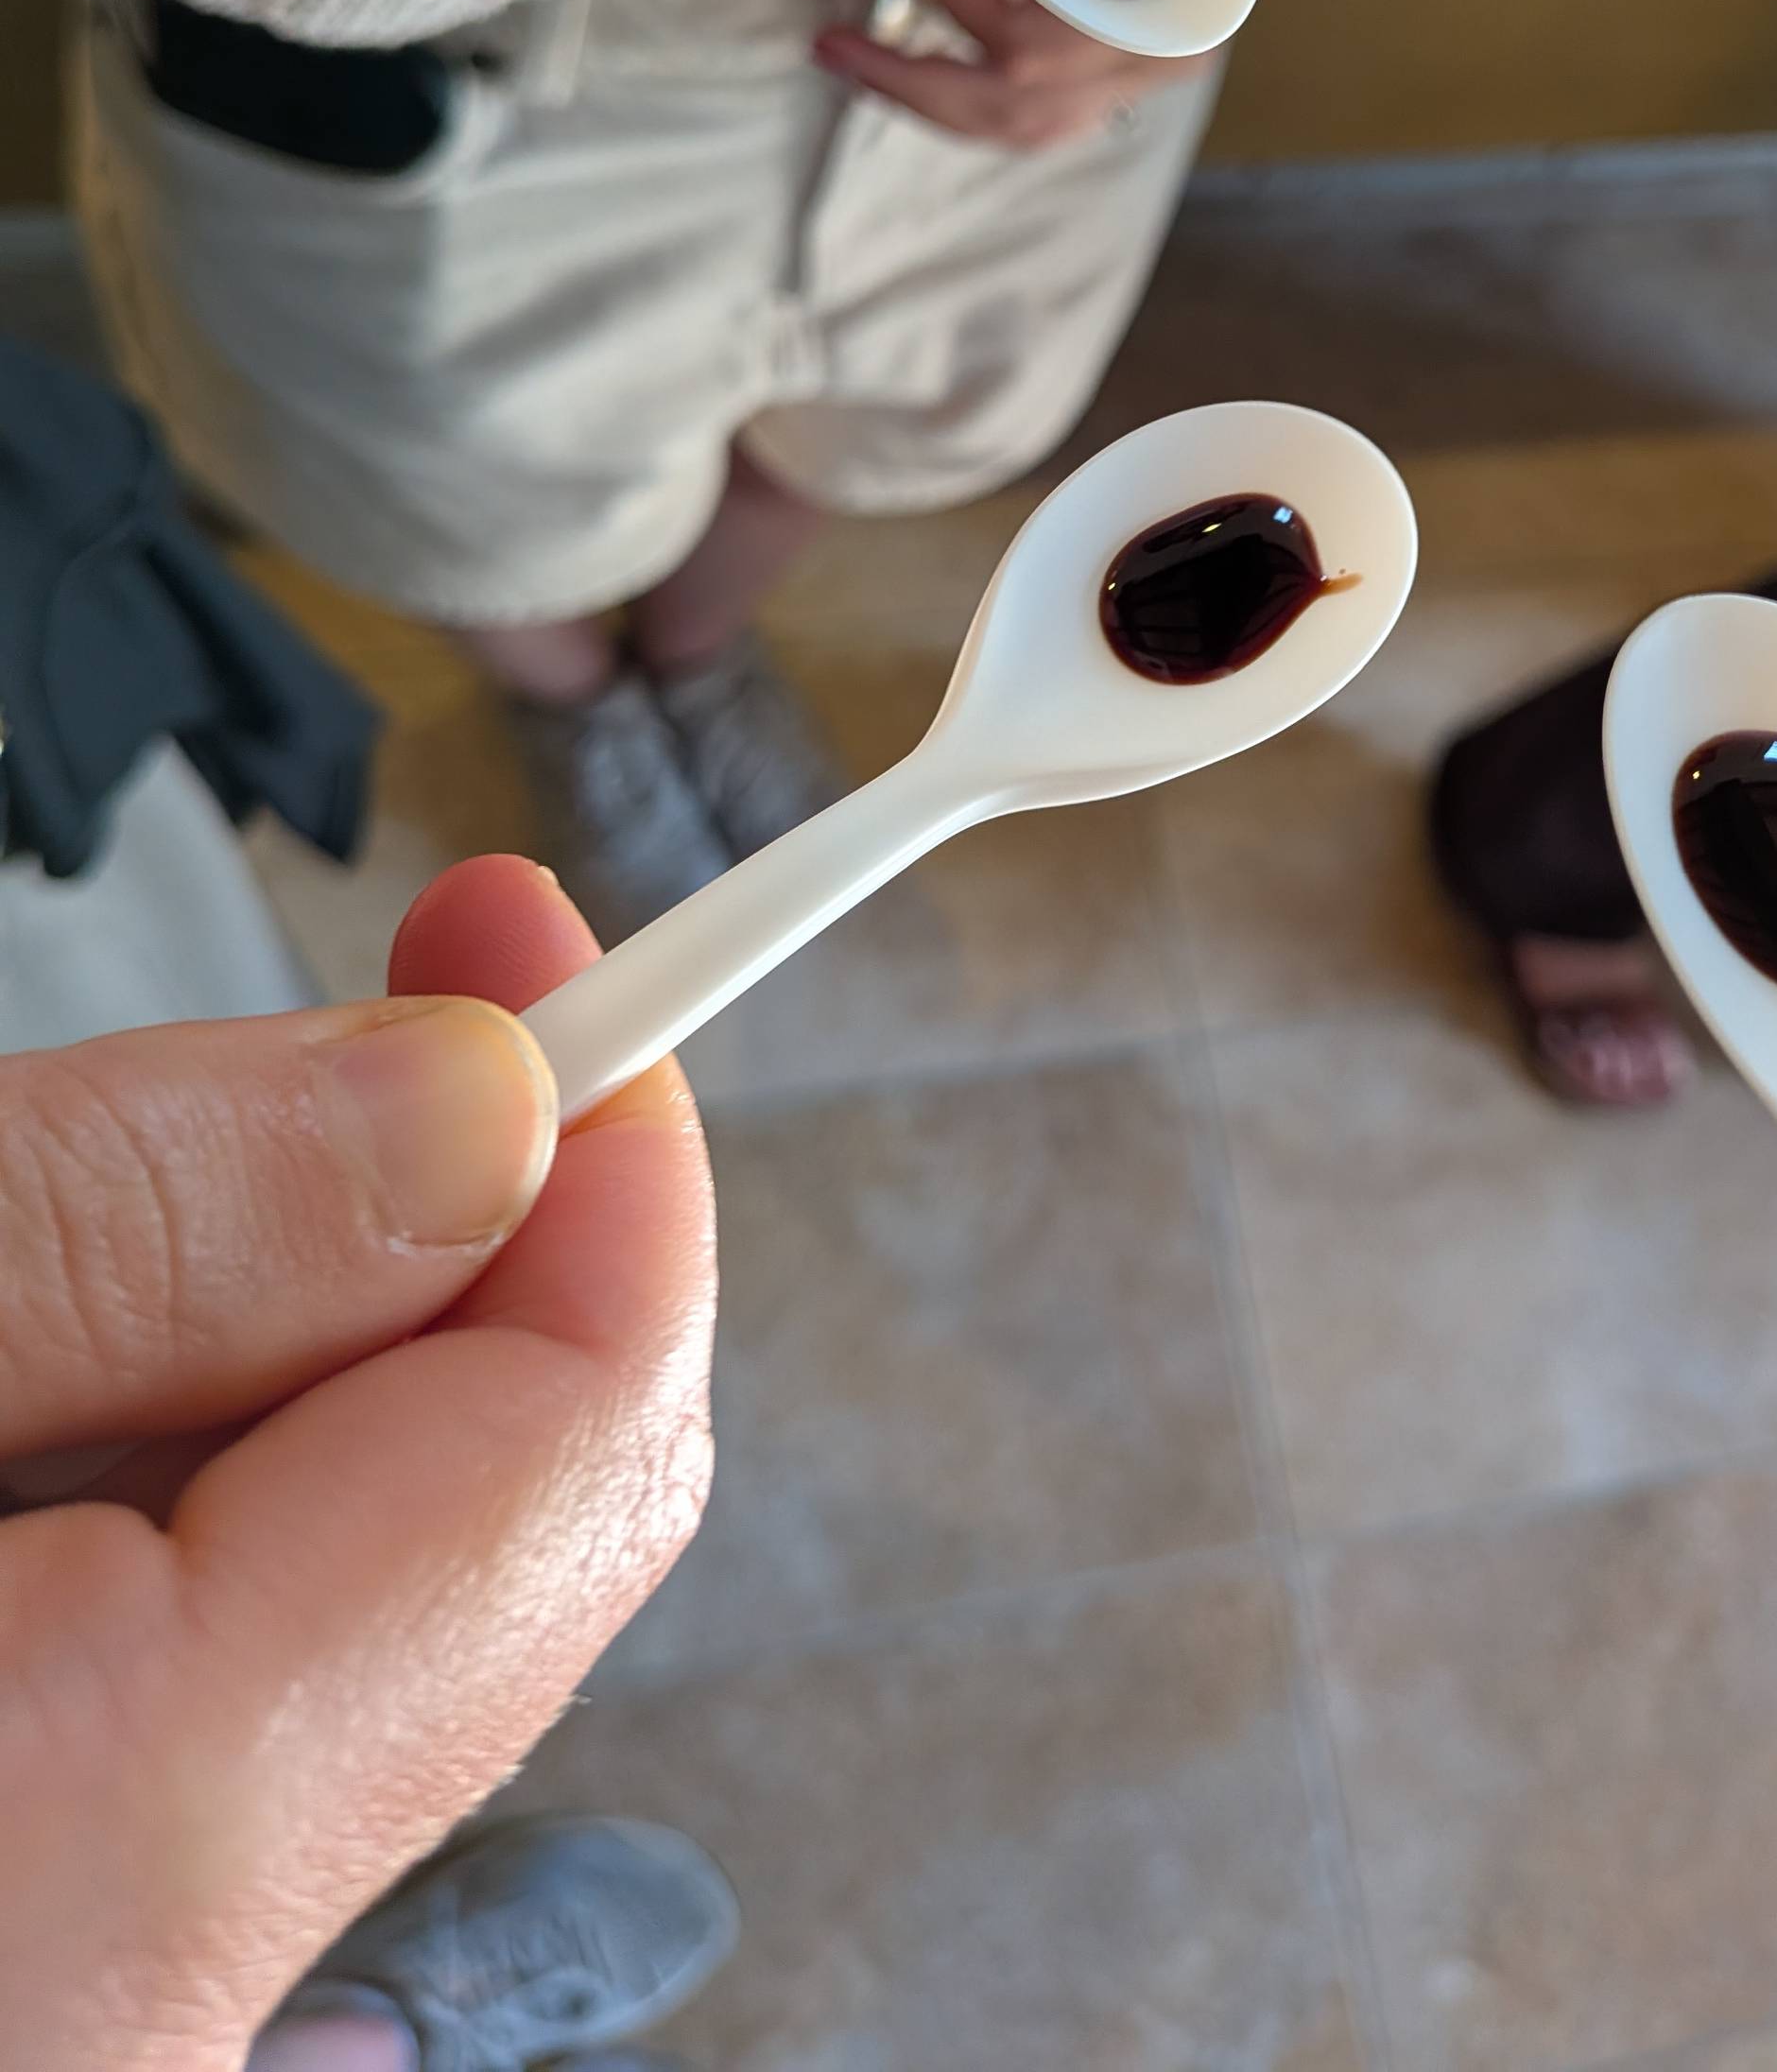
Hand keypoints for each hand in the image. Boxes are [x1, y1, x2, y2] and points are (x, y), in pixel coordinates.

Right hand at [0, 854, 714, 2071]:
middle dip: (470, 1212)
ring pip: (363, 1571)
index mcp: (115, 1852)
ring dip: (300, 1318)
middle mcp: (154, 1991)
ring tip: (98, 1196)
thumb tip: (481, 1114)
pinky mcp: (61, 1928)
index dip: (598, 1141)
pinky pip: (227, 1650)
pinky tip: (63, 1351)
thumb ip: (132, 1236)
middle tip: (407, 986)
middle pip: (502, 1521)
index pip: (566, 1447)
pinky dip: (194, 1446)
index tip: (523, 928)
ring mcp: (114, 1980)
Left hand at [814, 0, 1329, 151]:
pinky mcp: (1129, 80)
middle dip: (912, 80)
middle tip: (830, 46)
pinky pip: (1040, 119)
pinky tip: (922, 74)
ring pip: (1026, 127)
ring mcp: (1152, 76)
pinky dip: (973, 100)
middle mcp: (1166, 51)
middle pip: (1021, 103)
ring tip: (858, 65)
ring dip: (932, 102)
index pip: (1028, 27)